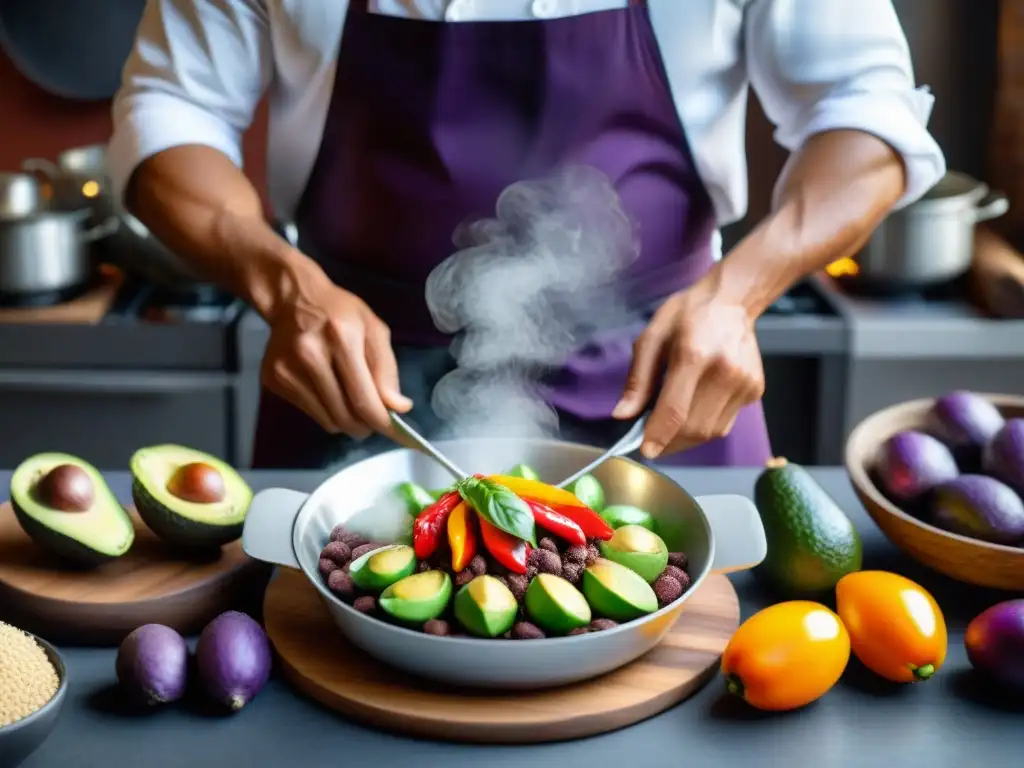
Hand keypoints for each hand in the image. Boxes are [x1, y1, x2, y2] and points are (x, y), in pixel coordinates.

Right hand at [260, 274, 411, 437]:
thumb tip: (399, 408)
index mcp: (341, 338)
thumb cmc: (341, 312)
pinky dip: (326, 410)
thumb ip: (387, 369)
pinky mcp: (273, 380)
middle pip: (344, 416)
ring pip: (327, 421)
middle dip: (366, 426)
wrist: (292, 298)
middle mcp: (309, 356)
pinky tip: (328, 389)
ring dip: (346, 421)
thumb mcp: (374, 330)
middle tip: (375, 420)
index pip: (362, 397)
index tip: (397, 434)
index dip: (382, 423)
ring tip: (352, 402)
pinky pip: (310, 413)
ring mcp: (286, 370)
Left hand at [612, 285, 764, 457]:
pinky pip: (724, 423)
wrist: (732, 300)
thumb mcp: (651, 337)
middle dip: (669, 442)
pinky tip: (695, 408)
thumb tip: (622, 415)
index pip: (676, 410)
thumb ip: (637, 380)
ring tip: (670, 425)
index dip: (658, 436)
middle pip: (694, 428)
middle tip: (651, 438)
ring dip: (686, 438)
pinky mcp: (755, 390)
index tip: (645, 451)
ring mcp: (744, 383)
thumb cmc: (687, 314)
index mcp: (694, 355)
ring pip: (711, 432)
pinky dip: (704, 426)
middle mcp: (724, 371)